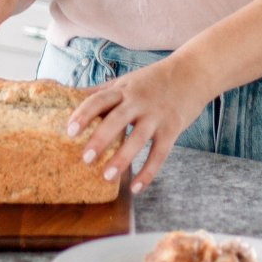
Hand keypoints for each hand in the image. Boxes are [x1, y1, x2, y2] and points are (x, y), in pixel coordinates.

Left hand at [66, 55, 211, 194]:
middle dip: (100, 138)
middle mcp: (139, 101)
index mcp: (124, 90)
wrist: (191, 73)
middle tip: (85, 158)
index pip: (100, 99)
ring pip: (138, 138)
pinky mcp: (172, 128)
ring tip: (107, 176)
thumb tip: (69, 96)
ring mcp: (156, 115)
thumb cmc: (153, 80)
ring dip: (123, 158)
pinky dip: (148, 172)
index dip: (84, 114)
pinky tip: (136, 188)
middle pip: (117, 119)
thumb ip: (101, 92)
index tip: (69, 130)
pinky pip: (160, 153)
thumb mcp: (126, 81)